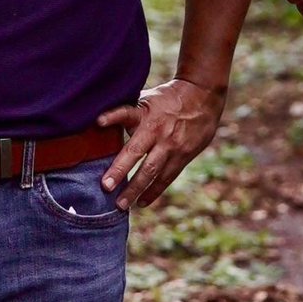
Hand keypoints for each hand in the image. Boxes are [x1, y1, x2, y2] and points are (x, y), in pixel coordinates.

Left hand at [95, 77, 225, 209]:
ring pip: (152, 170)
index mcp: (146, 113)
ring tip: (121, 205)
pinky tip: (142, 202)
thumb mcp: (148, 98)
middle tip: (106, 187)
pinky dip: (154, 191)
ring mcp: (172, 144)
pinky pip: (167, 177)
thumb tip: (99, 122)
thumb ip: (129, 113)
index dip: (113, 116)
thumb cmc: (168, 99)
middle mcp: (157, 130)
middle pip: (137, 151)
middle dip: (121, 169)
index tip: (99, 122)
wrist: (204, 96)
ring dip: (136, 189)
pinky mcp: (183, 155)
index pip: (127, 113)